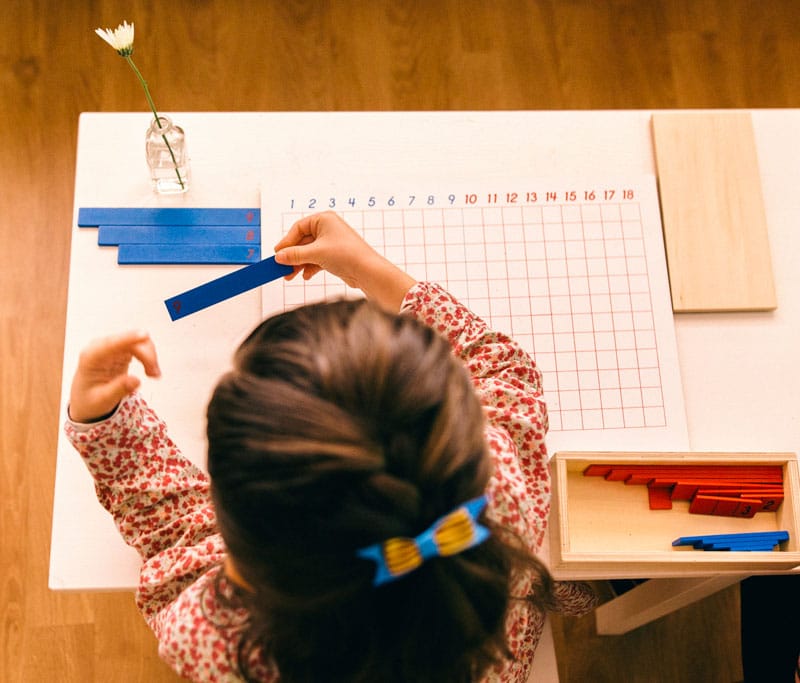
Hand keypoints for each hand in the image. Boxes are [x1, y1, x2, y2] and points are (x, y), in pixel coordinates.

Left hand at [68, 330, 160, 422]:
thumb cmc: (89, 399)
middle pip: (129, 341)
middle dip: (146, 355)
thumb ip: (118, 389)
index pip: (110, 343)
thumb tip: (135, 381)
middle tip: (154, 374)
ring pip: (137, 342)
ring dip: (150, 356)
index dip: (128, 338)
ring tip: (154, 374)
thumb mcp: (102, 400)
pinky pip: (139, 346)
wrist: (85, 399)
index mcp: (90, 358)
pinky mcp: (120, 350)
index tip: (144, 336)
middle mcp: (101, 348)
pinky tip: (150, 370)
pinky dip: (148, 357)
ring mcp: (112, 347)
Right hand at [274, 211, 415, 310]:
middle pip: (302, 241)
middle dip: (292, 256)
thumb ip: (294, 255)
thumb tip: (279, 256)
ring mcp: (331, 243)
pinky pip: (316, 260)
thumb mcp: (315, 253)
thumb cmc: (347, 255)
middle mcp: (328, 228)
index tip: (277, 254)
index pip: (298, 228)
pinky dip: (310, 267)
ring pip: (309, 252)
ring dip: (299, 264)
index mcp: (324, 219)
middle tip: (282, 268)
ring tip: (290, 276)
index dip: (286, 242)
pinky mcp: (335, 256)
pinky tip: (306, 276)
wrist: (367, 271)